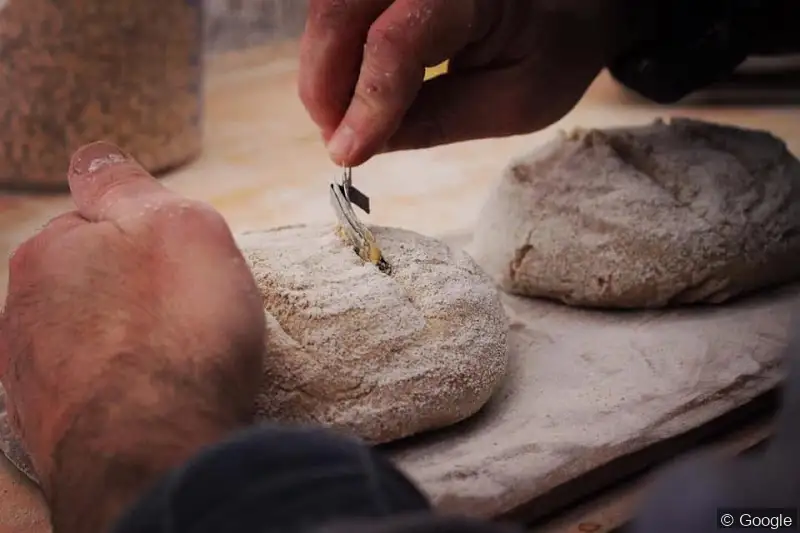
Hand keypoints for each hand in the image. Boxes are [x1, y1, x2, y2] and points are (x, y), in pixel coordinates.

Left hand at [0, 142, 264, 532]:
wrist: (154, 452)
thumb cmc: (178, 334)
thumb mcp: (176, 227)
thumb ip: (127, 185)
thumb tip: (90, 155)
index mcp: (49, 251)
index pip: (99, 223)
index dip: (152, 239)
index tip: (183, 267)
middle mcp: (24, 308)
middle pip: (94, 282)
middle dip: (135, 290)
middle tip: (188, 316)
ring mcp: (30, 371)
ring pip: (90, 336)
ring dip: (128, 341)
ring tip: (176, 362)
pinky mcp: (47, 426)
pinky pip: (93, 386)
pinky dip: (121, 386)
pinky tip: (152, 397)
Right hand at [299, 0, 635, 165]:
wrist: (571, 3)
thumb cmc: (553, 50)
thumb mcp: (514, 102)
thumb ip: (437, 120)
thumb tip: (360, 142)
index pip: (398, 41)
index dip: (367, 102)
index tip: (347, 153)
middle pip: (340, 9)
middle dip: (323, 81)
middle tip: (335, 139)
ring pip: (331, 6)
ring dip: (324, 68)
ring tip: (342, 121)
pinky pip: (341, 9)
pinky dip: (335, 54)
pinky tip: (350, 92)